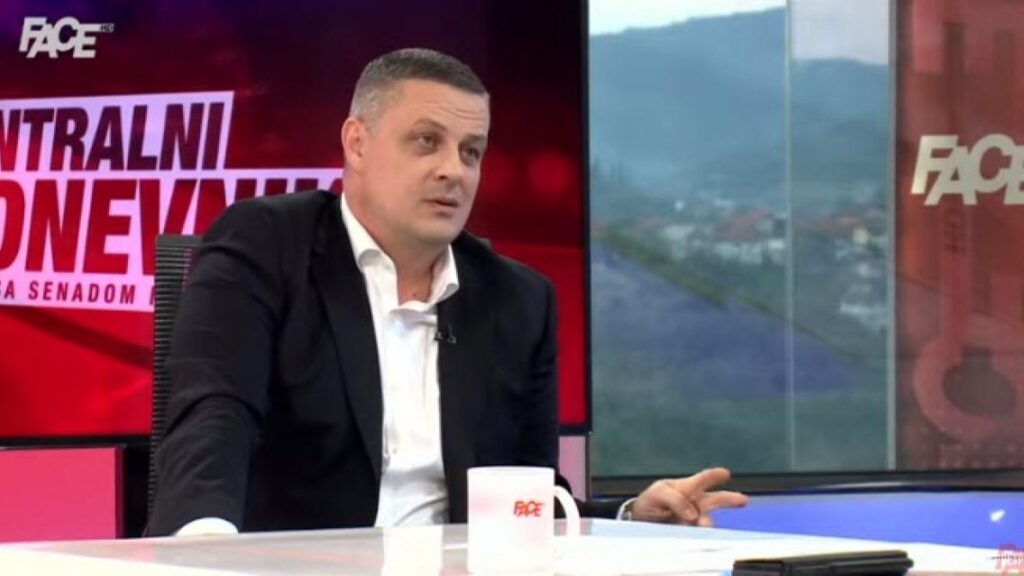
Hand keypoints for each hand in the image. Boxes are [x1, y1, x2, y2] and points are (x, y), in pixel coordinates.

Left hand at [630, 467, 747, 526]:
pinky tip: (700, 536)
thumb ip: (675, 499)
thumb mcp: (656, 494)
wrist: (641, 522)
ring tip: (704, 525)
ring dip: (708, 521)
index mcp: (686, 488)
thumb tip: (694, 514)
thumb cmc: (650, 503)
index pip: (702, 479)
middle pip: (714, 500)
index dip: (713, 476)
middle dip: (729, 499)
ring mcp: (693, 520)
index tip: (725, 473)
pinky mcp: (690, 534)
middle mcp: (694, 503)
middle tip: (742, 500)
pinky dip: (701, 535)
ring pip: (708, 519)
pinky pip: (699, 534)